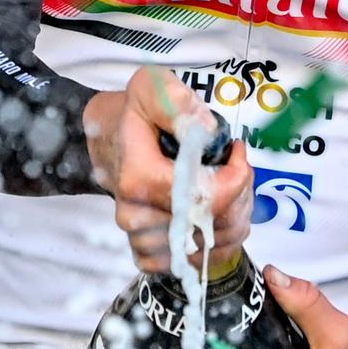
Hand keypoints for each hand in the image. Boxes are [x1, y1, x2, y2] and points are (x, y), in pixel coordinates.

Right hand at [84, 65, 251, 272]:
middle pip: (214, 224)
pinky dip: (219, 238)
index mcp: (138, 179)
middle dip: (239, 192)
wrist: (109, 138)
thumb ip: (176, 102)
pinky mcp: (149, 254)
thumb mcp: (151, 88)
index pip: (206, 197)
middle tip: (236, 164)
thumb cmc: (134, 114)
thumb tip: (205, 129)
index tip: (235, 150)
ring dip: (234, 214)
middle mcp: (136, 216)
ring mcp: (142, 238)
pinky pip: (199, 260)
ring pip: (213, 244)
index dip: (236, 176)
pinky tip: (216, 210)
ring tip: (229, 184)